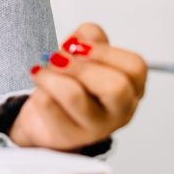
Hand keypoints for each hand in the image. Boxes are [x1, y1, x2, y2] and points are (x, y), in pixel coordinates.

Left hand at [9, 23, 146, 151]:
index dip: (104, 52)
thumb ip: (88, 37)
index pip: (135, 67)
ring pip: (75, 96)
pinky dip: (39, 91)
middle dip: (80, 66)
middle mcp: (120, 111)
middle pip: (115, 86)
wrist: (44, 119)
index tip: (77, 46)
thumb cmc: (71, 82)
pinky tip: (40, 91)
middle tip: (57, 59)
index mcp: (131, 88)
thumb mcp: (85, 54)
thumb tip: (78, 42)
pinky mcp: (68, 137)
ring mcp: (96, 129)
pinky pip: (48, 106)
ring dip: (52, 76)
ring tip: (41, 72)